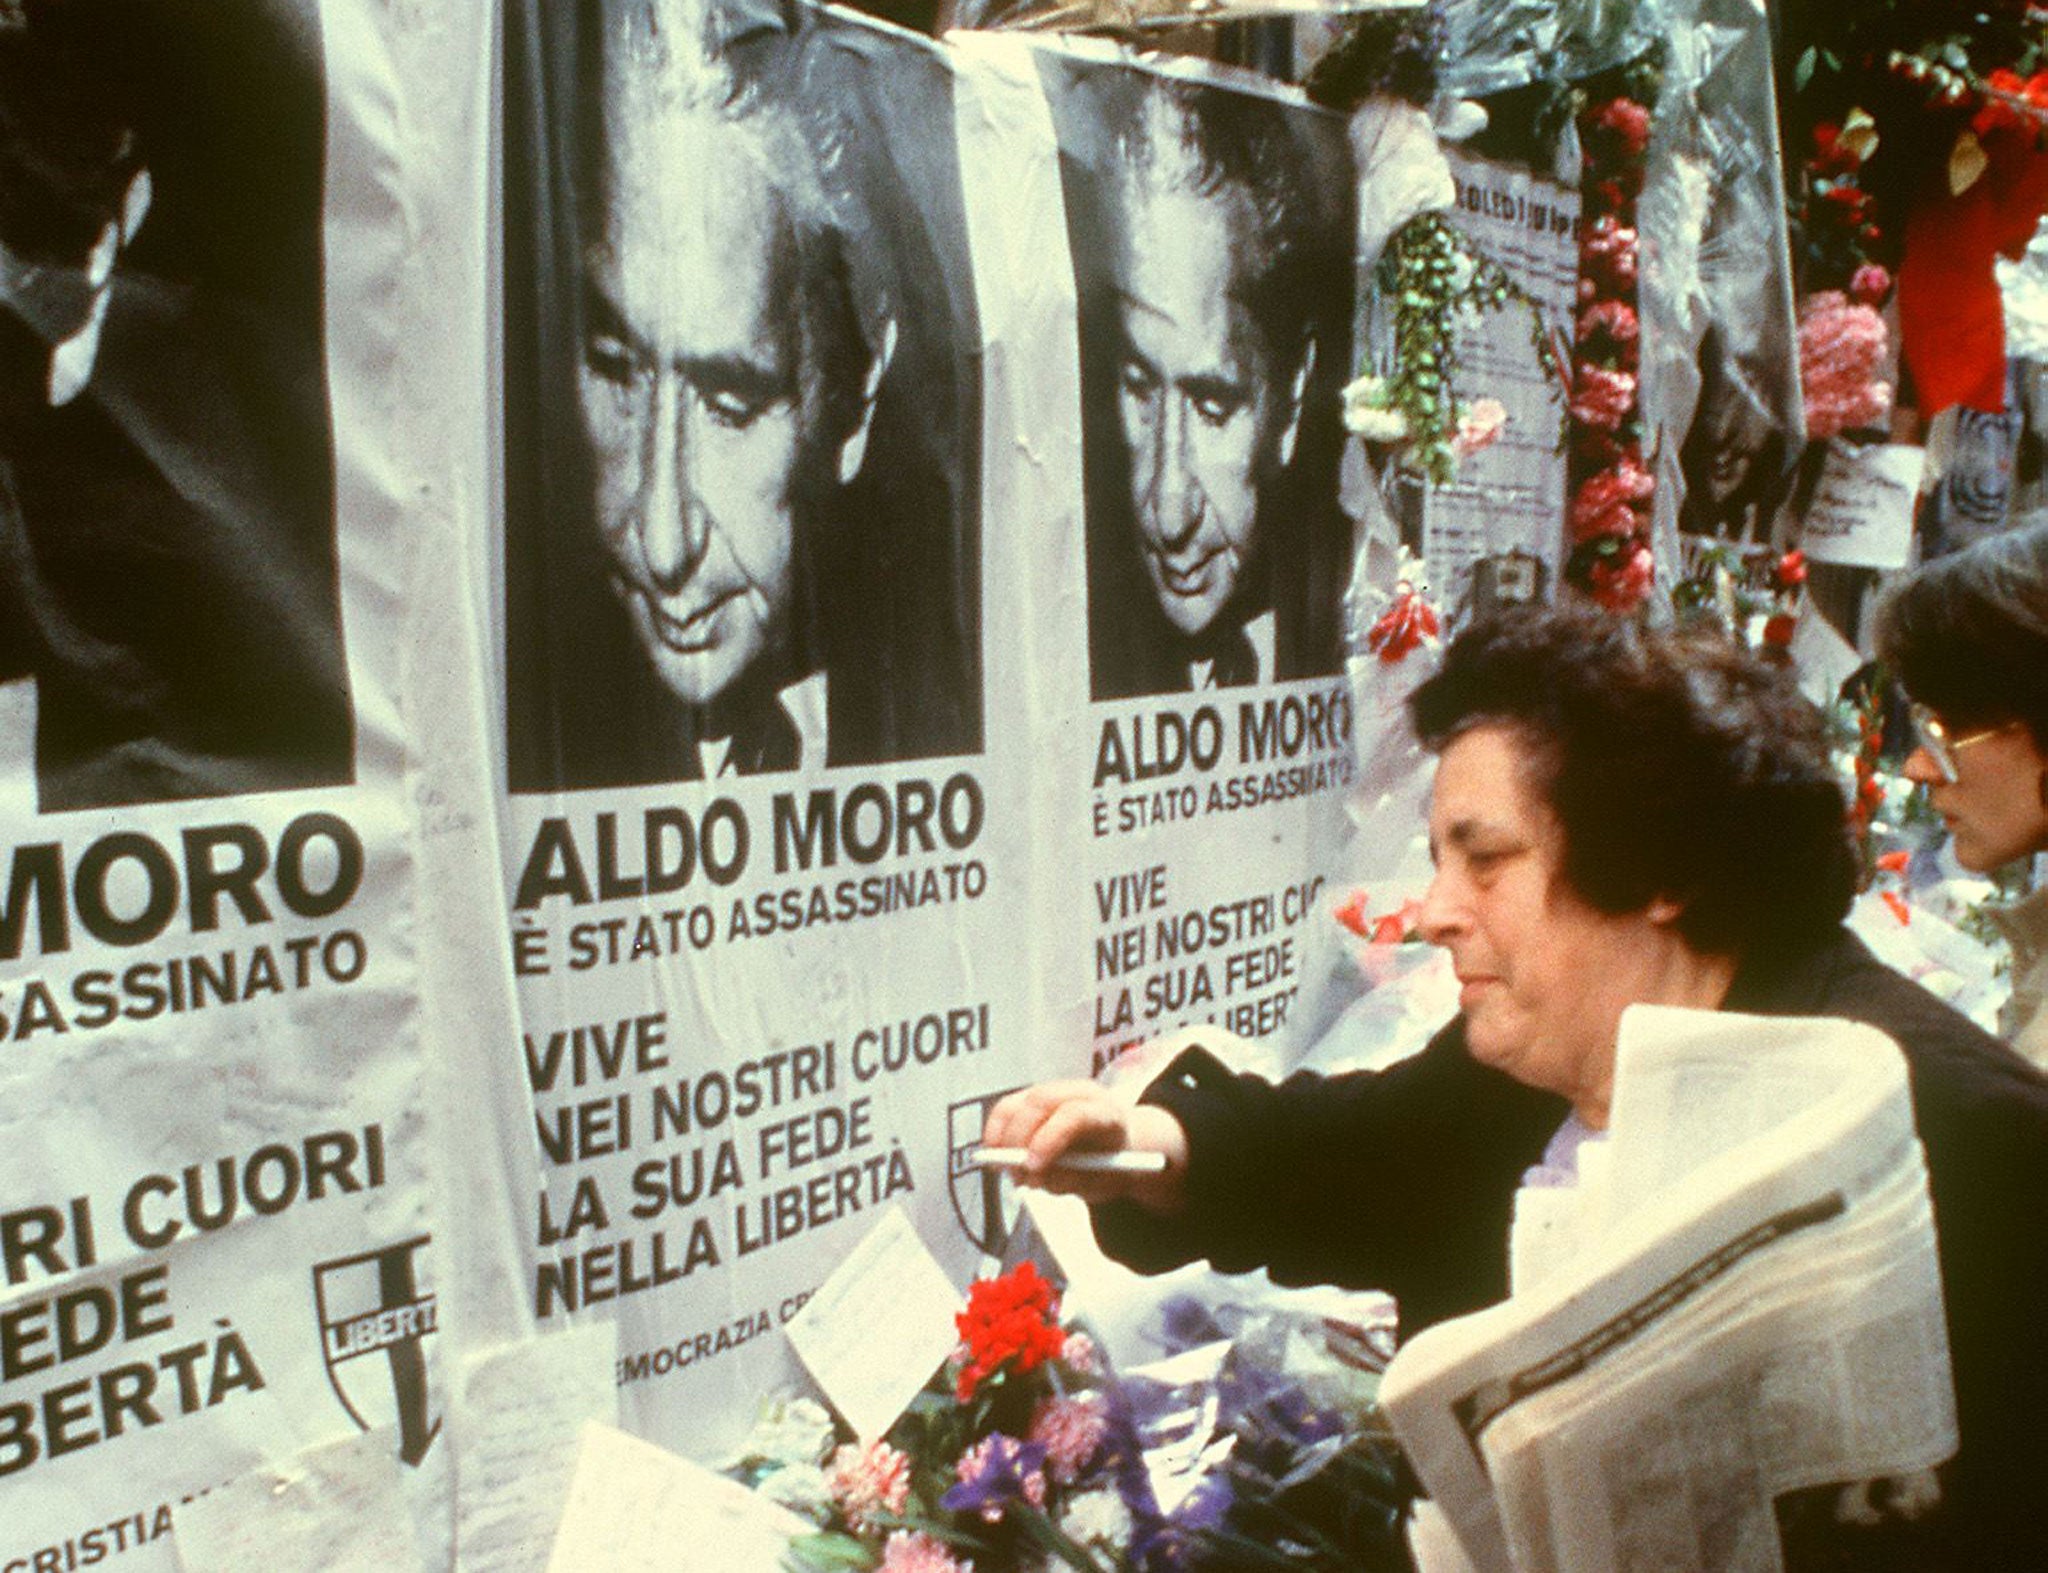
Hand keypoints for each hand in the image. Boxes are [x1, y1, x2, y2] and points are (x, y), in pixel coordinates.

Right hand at [982, 1080, 1187, 1211]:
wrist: (1120, 1147)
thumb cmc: (1111, 1166)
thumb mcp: (1100, 1182)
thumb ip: (1070, 1179)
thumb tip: (1031, 1177)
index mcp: (1107, 1113)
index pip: (1073, 1115)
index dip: (1048, 1140)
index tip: (1032, 1168)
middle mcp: (1080, 1093)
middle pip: (1039, 1103)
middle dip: (1019, 1140)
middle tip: (1014, 1174)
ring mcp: (1054, 1090)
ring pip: (1017, 1103)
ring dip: (1002, 1138)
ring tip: (1006, 1170)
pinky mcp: (1034, 1097)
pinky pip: (1006, 1109)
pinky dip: (996, 1132)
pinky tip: (998, 1155)